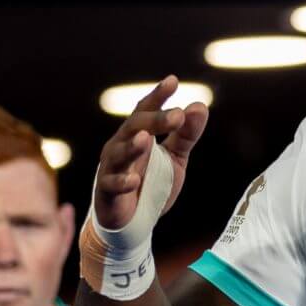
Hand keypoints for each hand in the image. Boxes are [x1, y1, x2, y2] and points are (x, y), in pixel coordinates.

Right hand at [94, 76, 209, 231]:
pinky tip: (135, 180)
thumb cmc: (151, 185)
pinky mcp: (106, 192)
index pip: (145, 110)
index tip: (173, 81)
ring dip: (133, 146)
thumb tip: (200, 106)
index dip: (158, 96)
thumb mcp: (175, 159)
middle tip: (178, 116)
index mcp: (137, 135)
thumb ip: (186, 135)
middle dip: (155, 120)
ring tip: (147, 139)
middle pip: (135, 126)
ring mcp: (111, 168)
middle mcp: (120, 146)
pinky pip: (112, 184)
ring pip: (119, 153)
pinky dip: (123, 182)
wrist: (132, 224)